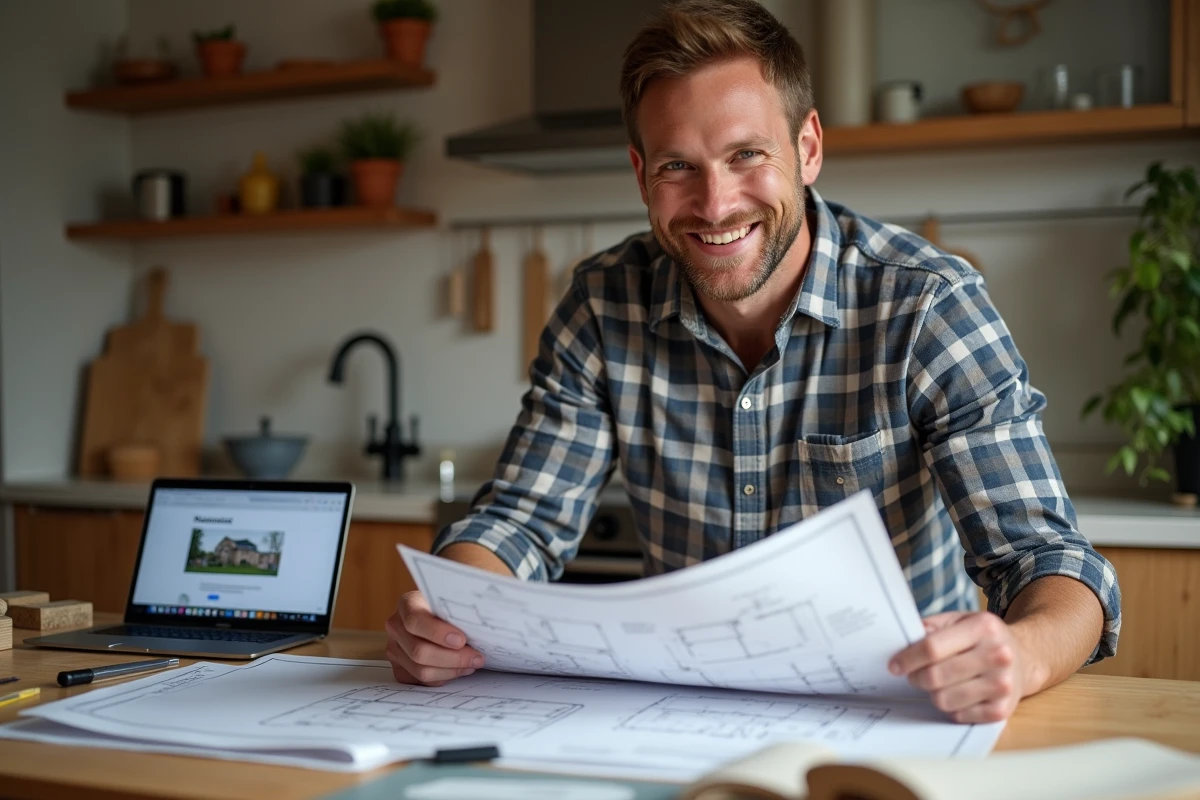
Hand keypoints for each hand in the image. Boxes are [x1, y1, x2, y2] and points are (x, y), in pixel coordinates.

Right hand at [385, 590, 484, 685]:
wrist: (435, 615)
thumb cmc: (448, 607)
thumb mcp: (452, 601)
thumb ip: (460, 611)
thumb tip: (483, 627)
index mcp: (407, 604)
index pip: (415, 621)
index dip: (438, 633)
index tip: (461, 640)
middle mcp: (396, 626)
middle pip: (419, 651)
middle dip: (452, 658)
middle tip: (476, 658)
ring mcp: (394, 648)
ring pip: (420, 670)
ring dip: (450, 671)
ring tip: (470, 665)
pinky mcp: (398, 667)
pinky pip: (419, 681)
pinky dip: (441, 678)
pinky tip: (457, 670)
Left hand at [887, 611, 1024, 723]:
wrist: (1024, 657)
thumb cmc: (982, 638)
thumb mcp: (960, 620)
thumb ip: (931, 626)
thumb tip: (904, 640)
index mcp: (983, 627)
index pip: (932, 647)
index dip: (907, 659)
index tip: (894, 666)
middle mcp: (998, 655)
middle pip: (936, 676)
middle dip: (916, 677)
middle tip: (914, 675)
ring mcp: (1003, 684)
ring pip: (944, 699)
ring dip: (933, 693)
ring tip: (938, 684)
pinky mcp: (1003, 709)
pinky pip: (959, 715)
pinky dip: (951, 708)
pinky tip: (956, 695)